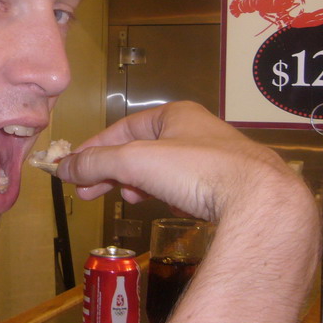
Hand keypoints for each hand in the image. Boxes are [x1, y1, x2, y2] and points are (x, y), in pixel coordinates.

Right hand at [56, 101, 302, 222]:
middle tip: (88, 193)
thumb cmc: (198, 170)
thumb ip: (97, 163)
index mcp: (174, 114)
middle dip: (113, 172)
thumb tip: (63, 167)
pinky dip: (173, 197)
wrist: (258, 200)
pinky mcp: (228, 185)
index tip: (72, 169)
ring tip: (131, 200)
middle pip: (141, 151)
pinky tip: (172, 209)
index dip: (94, 149)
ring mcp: (214, 158)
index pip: (122, 129)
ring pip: (164, 171)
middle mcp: (196, 131)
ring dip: (142, 186)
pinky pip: (189, 189)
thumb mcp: (136, 162)